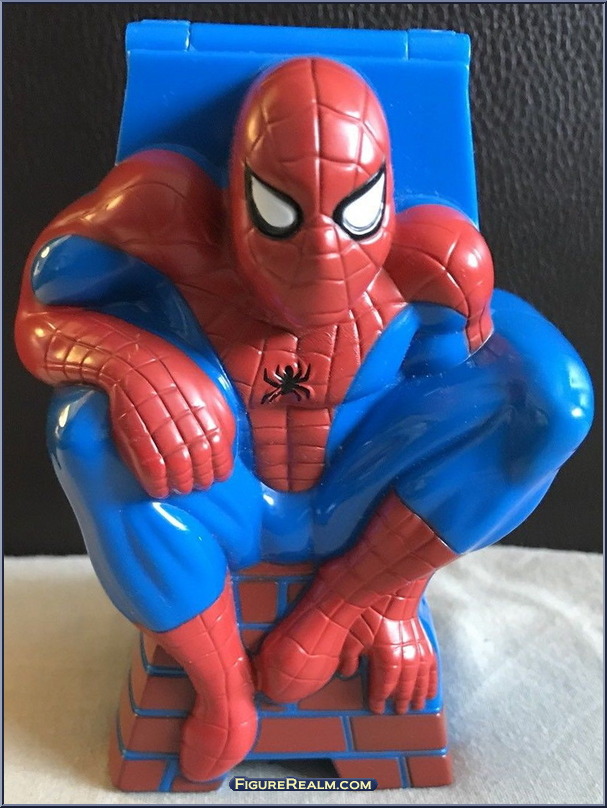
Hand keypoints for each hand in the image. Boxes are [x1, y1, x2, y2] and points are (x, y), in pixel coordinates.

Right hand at [108, 345, 234, 497]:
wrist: (124, 353)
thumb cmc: (165, 371)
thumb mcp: (199, 383)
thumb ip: (216, 410)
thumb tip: (227, 444)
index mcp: (201, 395)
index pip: (219, 438)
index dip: (220, 463)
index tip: (220, 476)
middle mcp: (181, 404)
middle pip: (199, 451)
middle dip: (201, 475)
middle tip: (199, 487)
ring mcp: (156, 413)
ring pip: (176, 457)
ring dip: (180, 480)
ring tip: (181, 489)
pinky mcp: (131, 421)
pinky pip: (148, 457)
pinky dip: (155, 478)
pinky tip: (158, 489)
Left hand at [339, 608, 437, 712]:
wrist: (391, 588)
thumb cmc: (369, 609)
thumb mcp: (351, 631)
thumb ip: (348, 654)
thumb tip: (346, 672)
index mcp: (388, 655)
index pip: (385, 683)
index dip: (381, 697)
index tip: (377, 707)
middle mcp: (406, 654)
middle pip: (407, 683)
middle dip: (403, 698)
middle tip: (400, 710)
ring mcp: (417, 646)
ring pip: (422, 676)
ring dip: (421, 692)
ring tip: (419, 705)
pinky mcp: (424, 638)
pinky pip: (432, 663)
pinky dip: (433, 677)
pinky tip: (431, 687)